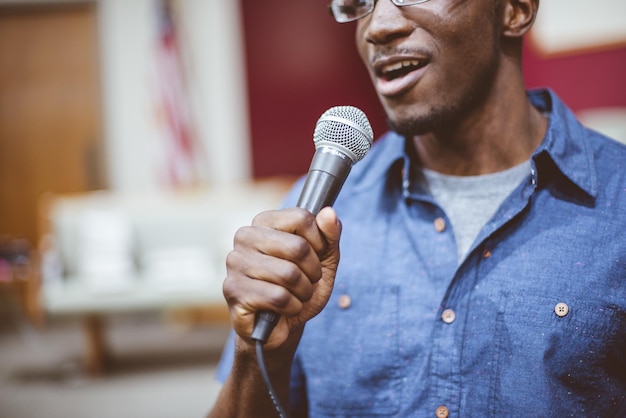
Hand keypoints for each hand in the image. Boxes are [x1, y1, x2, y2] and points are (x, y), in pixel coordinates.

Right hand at [223, 206, 340, 349]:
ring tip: (295, 296)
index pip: (301, 218)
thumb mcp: (323, 261)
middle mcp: (245, 237)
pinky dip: (292, 307)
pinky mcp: (234, 290)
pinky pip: (278, 297)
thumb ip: (329, 236)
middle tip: (306, 282)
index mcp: (264, 222)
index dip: (319, 242)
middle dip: (312, 272)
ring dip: (303, 292)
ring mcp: (235, 263)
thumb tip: (329, 212)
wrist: (280, 327)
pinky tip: (284, 309)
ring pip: (289, 274)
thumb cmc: (299, 288)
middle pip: (298, 247)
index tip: (315, 256)